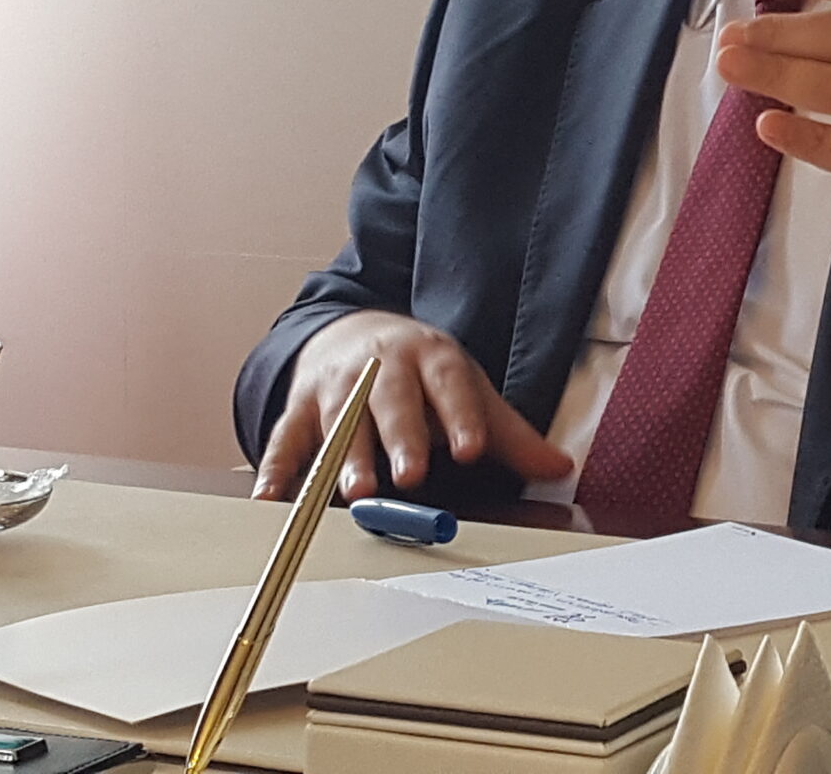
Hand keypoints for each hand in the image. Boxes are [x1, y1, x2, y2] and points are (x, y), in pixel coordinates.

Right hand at [250, 310, 571, 501]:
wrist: (355, 331)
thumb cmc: (422, 373)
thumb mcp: (467, 389)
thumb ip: (509, 434)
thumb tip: (559, 466)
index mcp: (431, 359)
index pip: (451, 385)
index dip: (462, 417)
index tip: (474, 449)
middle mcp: (382, 367)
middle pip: (391, 402)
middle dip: (400, 438)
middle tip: (410, 475)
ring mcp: (337, 386)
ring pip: (339, 421)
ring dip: (343, 456)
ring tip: (353, 492)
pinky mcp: (299, 406)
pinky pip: (284, 439)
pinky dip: (275, 469)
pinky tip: (272, 499)